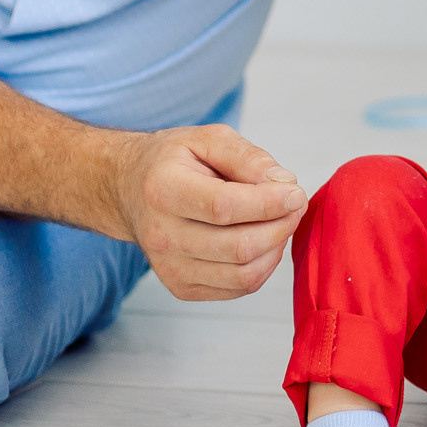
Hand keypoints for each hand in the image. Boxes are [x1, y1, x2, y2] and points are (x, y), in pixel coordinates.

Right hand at [110, 124, 307, 300]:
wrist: (130, 190)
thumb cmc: (173, 162)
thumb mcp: (208, 139)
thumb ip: (248, 157)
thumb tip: (284, 185)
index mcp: (163, 190)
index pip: (224, 208)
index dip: (269, 203)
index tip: (296, 193)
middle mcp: (161, 235)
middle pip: (239, 247)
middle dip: (281, 226)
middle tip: (295, 205)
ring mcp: (169, 267)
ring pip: (243, 275)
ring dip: (276, 248)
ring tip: (280, 221)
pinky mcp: (181, 288)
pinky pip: (239, 288)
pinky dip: (263, 266)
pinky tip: (262, 240)